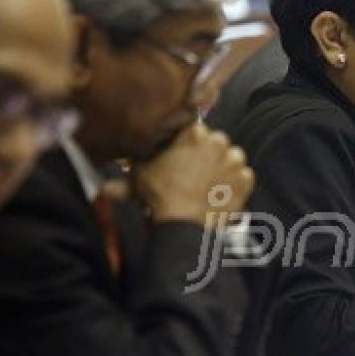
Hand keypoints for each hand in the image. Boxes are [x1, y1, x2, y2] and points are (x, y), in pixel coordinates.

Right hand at [131, 123, 253, 226]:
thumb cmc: (161, 197)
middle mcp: (219, 140)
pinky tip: (218, 193)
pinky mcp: (246, 179)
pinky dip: (233, 184)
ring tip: (205, 185)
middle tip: (190, 174)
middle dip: (204, 155)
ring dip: (220, 168)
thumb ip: (127, 170)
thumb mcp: (139, 176)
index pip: (192, 129)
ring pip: (230, 158)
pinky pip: (242, 177)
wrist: (184, 225)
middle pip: (213, 143)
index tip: (180, 156)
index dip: (185, 143)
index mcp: (194, 132)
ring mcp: (235, 160)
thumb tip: (108, 182)